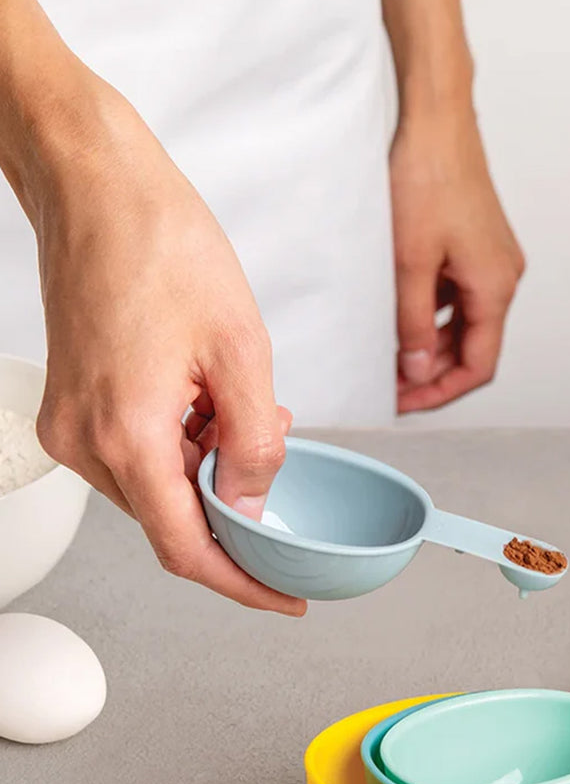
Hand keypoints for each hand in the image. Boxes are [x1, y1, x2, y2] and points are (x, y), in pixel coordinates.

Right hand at [31, 80, 305, 615]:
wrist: (96, 186)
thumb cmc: (162, 245)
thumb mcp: (241, 349)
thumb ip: (252, 441)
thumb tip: (253, 502)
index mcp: (128, 436)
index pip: (188, 549)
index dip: (242, 583)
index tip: (284, 596)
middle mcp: (86, 443)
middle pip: (172, 520)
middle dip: (235, 506)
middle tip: (277, 459)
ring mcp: (72, 424)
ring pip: (157, 487)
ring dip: (210, 471)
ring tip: (250, 414)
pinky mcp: (72, 405)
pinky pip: (136, 454)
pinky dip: (183, 447)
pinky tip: (212, 404)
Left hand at [392, 107, 524, 412]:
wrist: (436, 119)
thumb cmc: (426, 177)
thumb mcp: (411, 262)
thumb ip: (414, 324)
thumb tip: (418, 369)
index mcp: (495, 286)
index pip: (478, 366)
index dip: (441, 391)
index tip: (406, 401)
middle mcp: (502, 277)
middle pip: (474, 349)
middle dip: (433, 372)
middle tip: (391, 384)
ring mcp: (492, 261)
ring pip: (465, 324)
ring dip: (432, 345)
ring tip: (392, 356)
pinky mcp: (477, 246)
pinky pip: (459, 297)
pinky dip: (434, 316)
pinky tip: (402, 316)